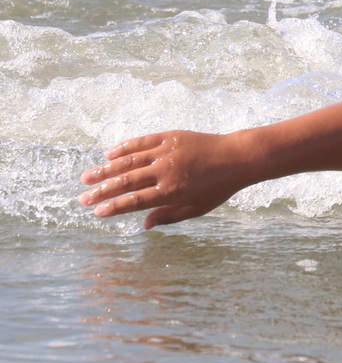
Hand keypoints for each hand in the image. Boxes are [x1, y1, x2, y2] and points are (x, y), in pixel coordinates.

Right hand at [79, 130, 252, 228]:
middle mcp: (166, 171)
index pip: (136, 201)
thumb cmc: (218, 187)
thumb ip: (169, 216)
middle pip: (126, 182)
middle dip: (102, 191)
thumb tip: (144, 225)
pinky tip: (109, 154)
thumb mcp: (197, 208)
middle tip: (83, 198)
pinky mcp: (170, 136)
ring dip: (105, 169)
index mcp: (172, 191)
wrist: (237, 157)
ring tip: (87, 177)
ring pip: (129, 161)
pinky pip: (142, 141)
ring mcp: (166, 152)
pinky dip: (124, 147)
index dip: (115, 207)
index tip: (98, 212)